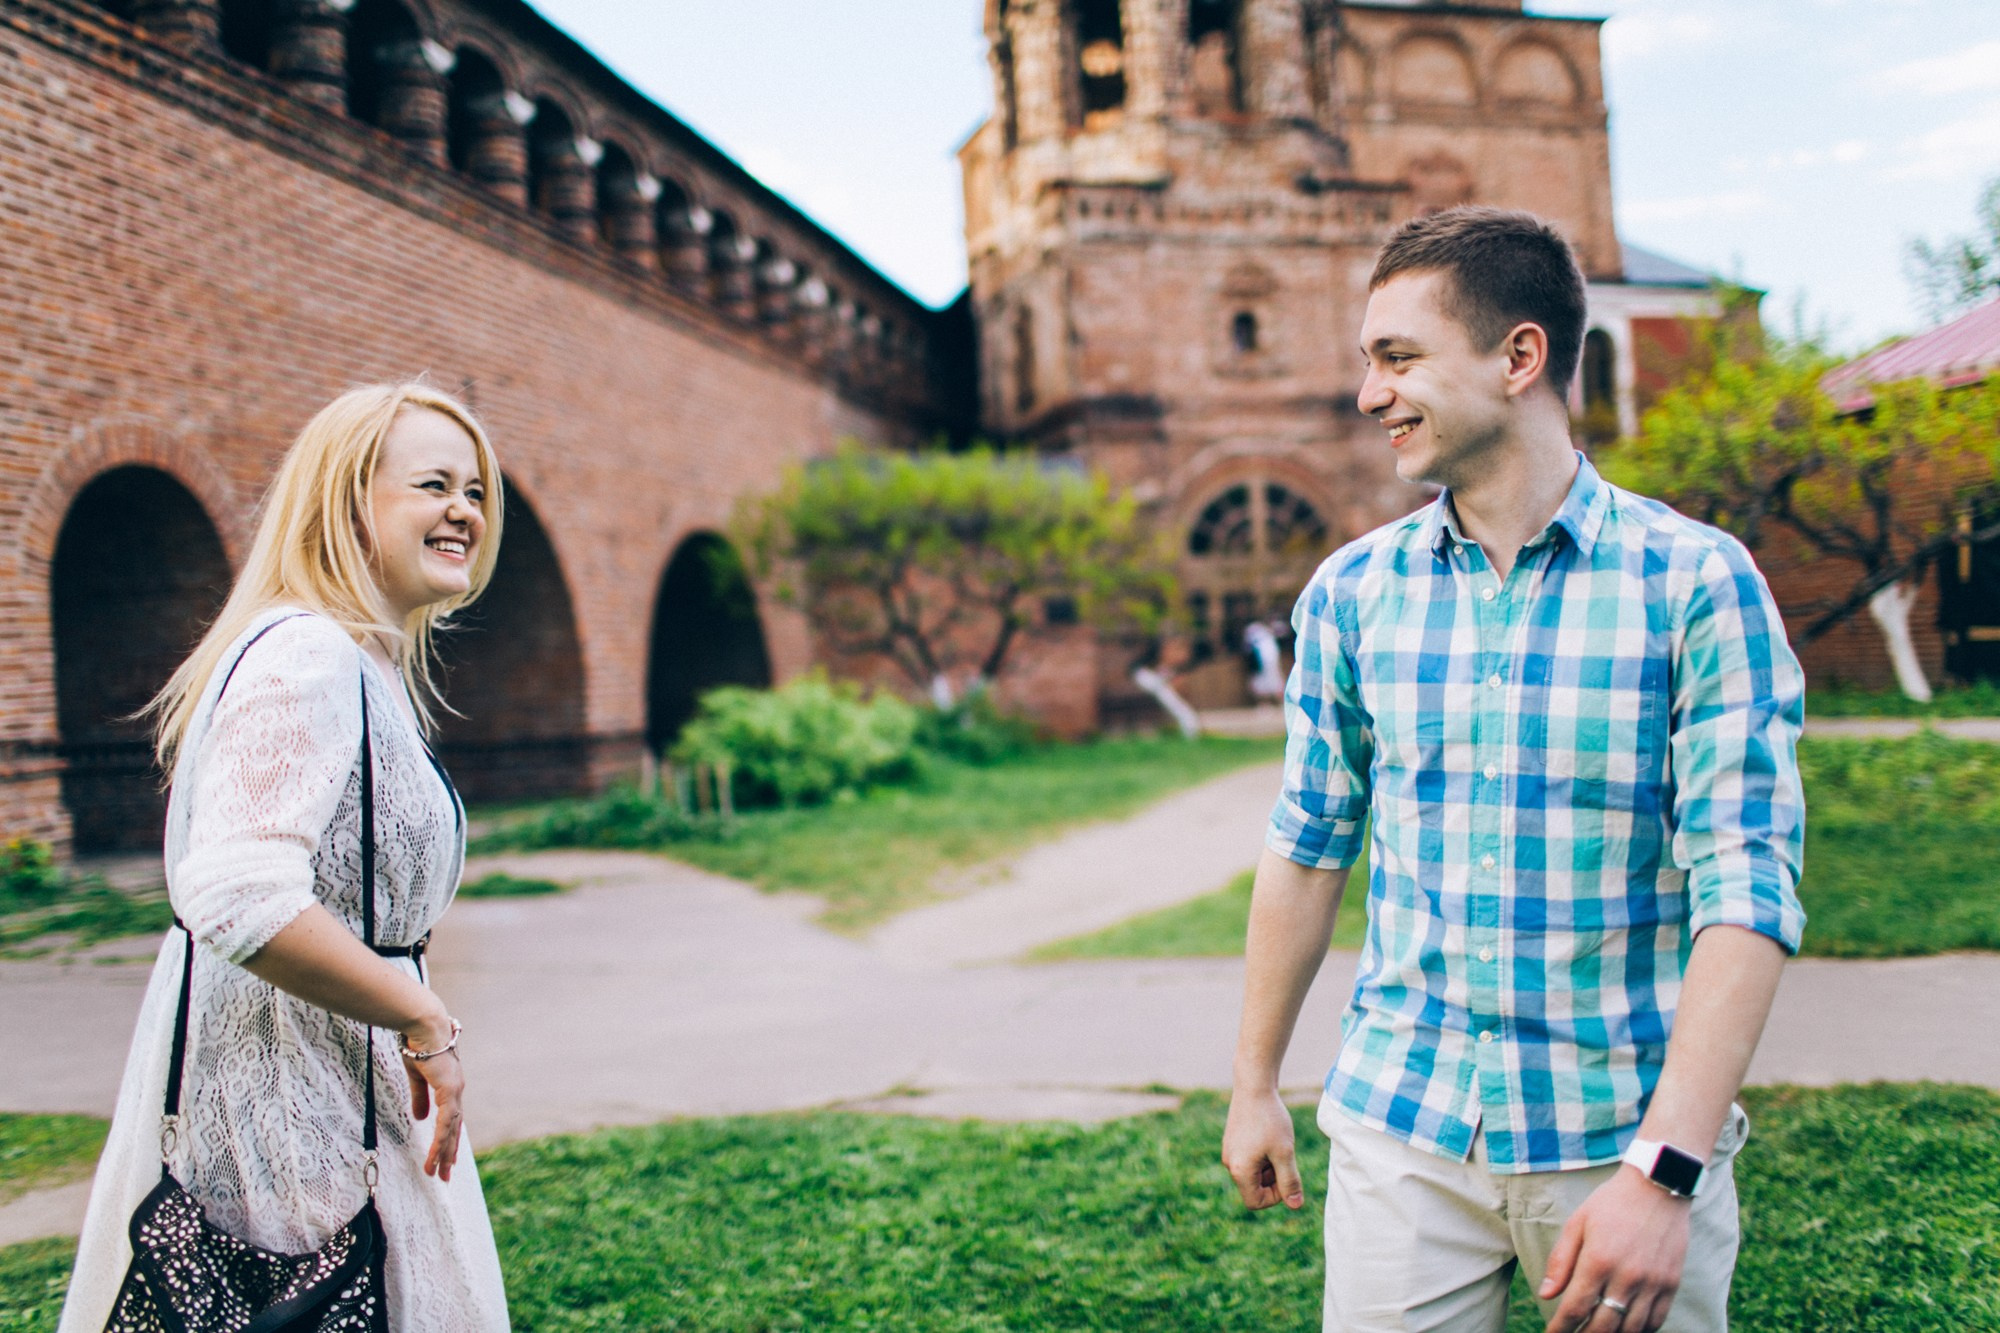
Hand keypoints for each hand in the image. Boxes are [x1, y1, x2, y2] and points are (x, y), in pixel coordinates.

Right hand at [400, 1027, 465, 1181]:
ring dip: (443, 1153)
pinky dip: (440, 1140)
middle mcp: (456, 1092)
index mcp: (449, 1088)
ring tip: (437, 1173)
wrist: (424, 1027)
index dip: (448, 1139)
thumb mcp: (417, 1076)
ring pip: (450, 1131)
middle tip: (445, 1175)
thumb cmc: (419, 1045)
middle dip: (449, 1153)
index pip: (450, 1120)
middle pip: (454, 1130)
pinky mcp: (449, 1090)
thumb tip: (419, 1119)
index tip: (445, 1157)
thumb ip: (420, 1097)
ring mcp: (455, 1092)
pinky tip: (436, 1155)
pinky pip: (445, 1122)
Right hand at [1222, 1087, 1305, 1210]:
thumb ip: (1290, 1181)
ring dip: (1269, 1167)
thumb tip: (1295, 1206)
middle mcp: (1229, 1163)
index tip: (1288, 1175)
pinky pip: (1248, 1160)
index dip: (1276, 1196)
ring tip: (1278, 1145)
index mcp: (1239, 1170)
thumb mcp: (1285, 1152)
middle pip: (1254, 1189)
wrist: (1254, 1086)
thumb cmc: (1270, 1120)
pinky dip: (1262, 1156)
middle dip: (1273, 1180)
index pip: (1256, 1202)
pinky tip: (1269, 1137)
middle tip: (1284, 1157)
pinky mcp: (1232, 1141)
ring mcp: (1229, 1151)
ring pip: (1253, 1174)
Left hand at [1539, 1167, 1690, 1331]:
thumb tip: (1546, 1294)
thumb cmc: (1611, 1203)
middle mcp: (1627, 1276)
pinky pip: (1656, 1320)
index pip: (1576, 1308)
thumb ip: (1561, 1261)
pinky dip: (1640, 1331)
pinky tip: (1626, 1329)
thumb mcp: (1578, 1223)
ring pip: (1631, 1329)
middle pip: (1603, 1326)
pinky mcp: (1671, 1283)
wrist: (1658, 1185)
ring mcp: (1652, 1282)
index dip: (1561, 1327)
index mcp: (1598, 1260)